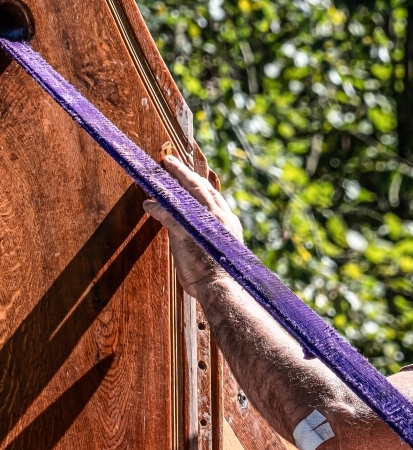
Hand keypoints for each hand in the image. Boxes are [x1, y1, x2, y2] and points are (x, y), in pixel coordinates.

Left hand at [143, 155, 243, 297]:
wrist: (224, 288)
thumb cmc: (224, 278)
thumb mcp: (222, 253)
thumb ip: (212, 240)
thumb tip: (202, 239)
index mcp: (228, 222)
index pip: (213, 195)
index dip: (200, 183)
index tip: (191, 175)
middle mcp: (218, 217)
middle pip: (198, 186)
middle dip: (183, 172)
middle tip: (170, 161)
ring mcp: (202, 222)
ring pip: (184, 193)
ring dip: (169, 180)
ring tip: (157, 171)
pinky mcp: (185, 231)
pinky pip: (166, 212)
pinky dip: (156, 207)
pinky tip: (148, 204)